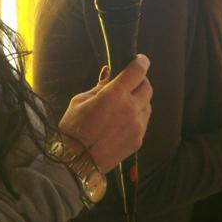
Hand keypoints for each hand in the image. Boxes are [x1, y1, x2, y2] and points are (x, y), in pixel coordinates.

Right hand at [58, 55, 151, 172]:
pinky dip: (138, 116)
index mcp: (115, 95)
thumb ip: (99, 86)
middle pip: (147, 87)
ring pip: (148, 105)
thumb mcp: (80, 100)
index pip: (138, 71)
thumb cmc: (73, 129)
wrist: (76, 162)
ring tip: (124, 104)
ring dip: (140, 100)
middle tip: (129, 83)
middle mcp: (130, 108)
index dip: (141, 62)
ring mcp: (137, 126)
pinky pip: (144, 122)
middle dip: (140, 81)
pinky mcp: (138, 140)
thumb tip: (109, 72)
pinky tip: (123, 120)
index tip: (140, 60)